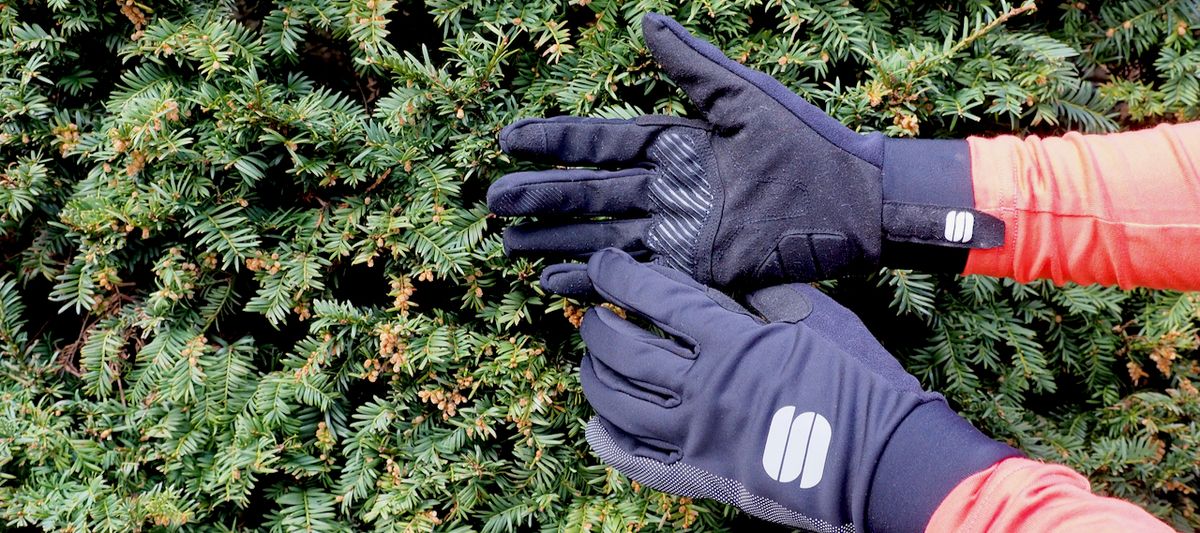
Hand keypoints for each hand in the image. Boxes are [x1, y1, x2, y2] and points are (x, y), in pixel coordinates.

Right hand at [488, 14, 1002, 288]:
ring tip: (510, 247)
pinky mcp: (695, 269)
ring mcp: (678, 232)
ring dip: (556, 242)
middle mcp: (668, 189)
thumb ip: (692, 65)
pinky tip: (555, 287)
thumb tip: (645, 21)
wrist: (854, 204)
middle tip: (494, 204)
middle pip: (589, 194)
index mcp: (676, 143)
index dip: (554, 142)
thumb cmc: (808, 143)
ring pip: (601, 236)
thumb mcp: (745, 97)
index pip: (601, 142)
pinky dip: (594, 281)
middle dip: (542, 199)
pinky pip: (634, 275)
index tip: (508, 139)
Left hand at [544, 248, 1018, 531]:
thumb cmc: (861, 382)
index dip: (620, 277)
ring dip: (596, 378)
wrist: (887, 460)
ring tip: (593, 360)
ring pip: (621, 405)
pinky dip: (611, 444)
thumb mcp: (820, 318)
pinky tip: (597, 427)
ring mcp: (699, 438)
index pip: (656, 299)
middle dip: (599, 327)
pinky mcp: (705, 476)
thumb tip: (725, 276)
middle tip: (593, 313)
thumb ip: (766, 294)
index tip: (603, 264)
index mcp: (733, 343)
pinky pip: (640, 463)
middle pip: (625, 352)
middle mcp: (705, 390)